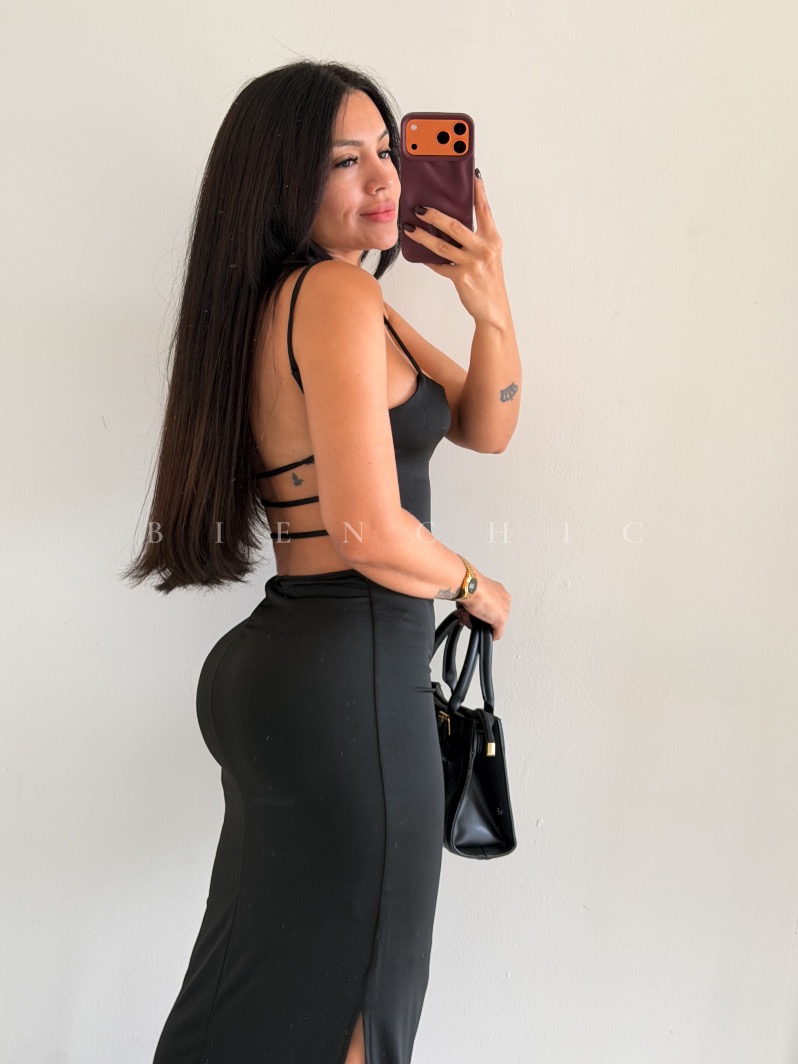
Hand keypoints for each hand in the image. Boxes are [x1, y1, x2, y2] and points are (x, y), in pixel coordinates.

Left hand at [402, 171, 507, 324]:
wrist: (494, 309)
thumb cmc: (488, 280)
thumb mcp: (488, 255)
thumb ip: (475, 238)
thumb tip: (451, 222)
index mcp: (492, 239)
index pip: (484, 210)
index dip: (478, 191)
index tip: (472, 174)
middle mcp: (484, 249)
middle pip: (455, 226)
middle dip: (435, 215)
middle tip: (420, 207)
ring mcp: (473, 264)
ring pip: (442, 246)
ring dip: (423, 236)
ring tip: (409, 228)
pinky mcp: (462, 278)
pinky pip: (439, 265)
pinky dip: (428, 260)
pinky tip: (418, 253)